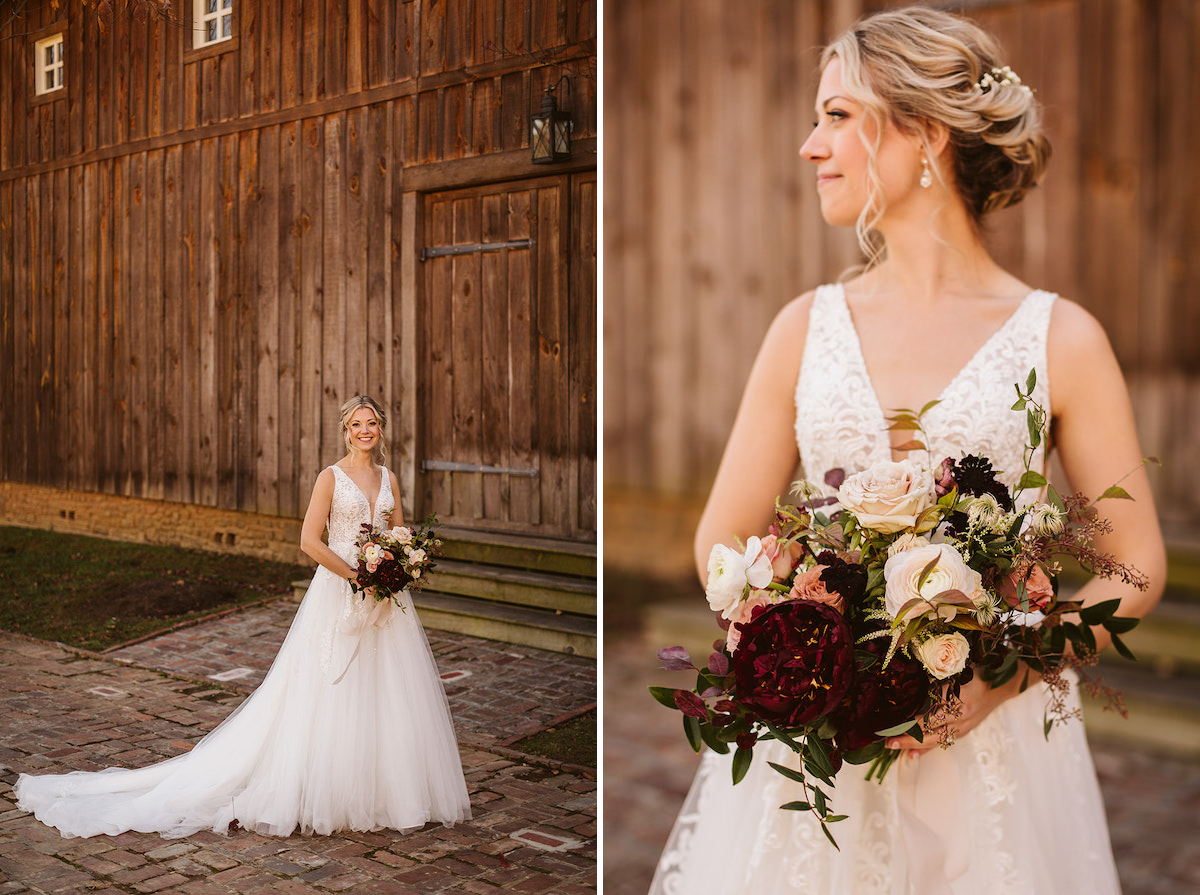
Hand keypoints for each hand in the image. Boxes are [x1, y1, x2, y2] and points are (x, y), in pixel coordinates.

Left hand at [885, 672, 1032, 753]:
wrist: (1001, 686)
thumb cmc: (976, 673)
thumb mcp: (957, 669)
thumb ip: (936, 675)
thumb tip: (910, 679)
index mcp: (959, 697)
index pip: (929, 713)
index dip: (909, 719)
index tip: (890, 721)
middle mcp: (961, 715)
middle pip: (929, 729)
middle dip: (906, 736)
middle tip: (885, 740)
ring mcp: (963, 726)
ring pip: (935, 739)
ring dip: (912, 745)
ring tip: (893, 747)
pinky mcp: (963, 732)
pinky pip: (943, 743)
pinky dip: (926, 750)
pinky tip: (911, 755)